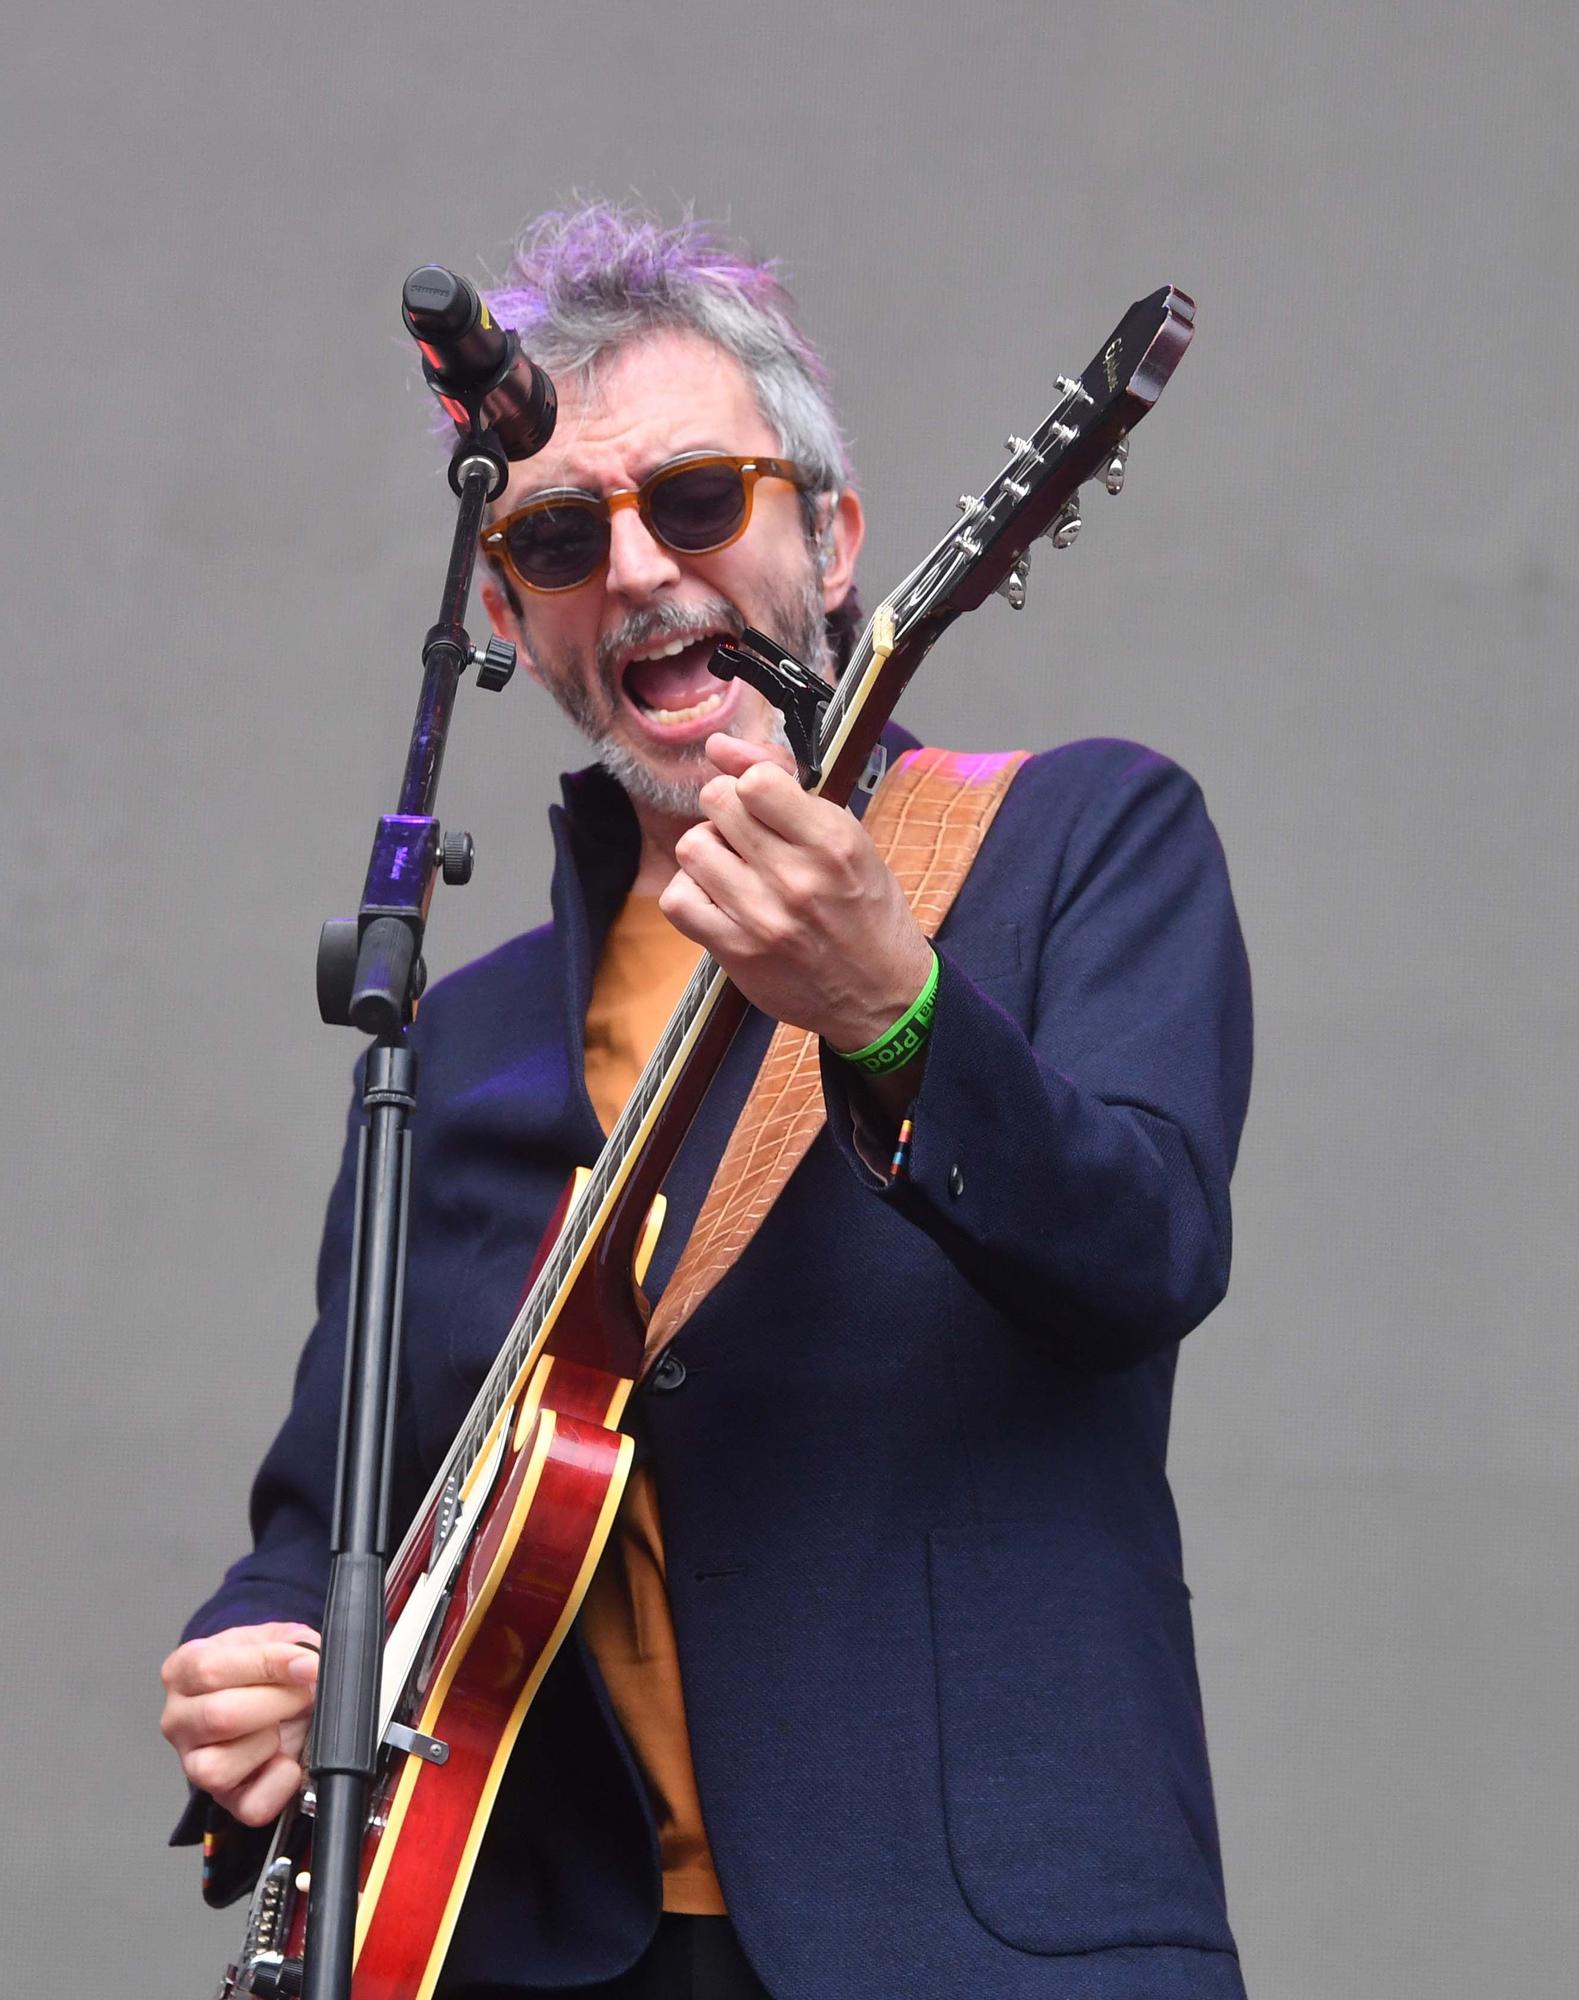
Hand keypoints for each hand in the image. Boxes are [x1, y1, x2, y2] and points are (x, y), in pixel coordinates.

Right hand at [160, 1621, 319, 1826]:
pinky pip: (250, 1806)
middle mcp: (178, 1720)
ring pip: (219, 1768)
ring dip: (269, 1743)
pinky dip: (280, 1785)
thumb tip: (309, 1662)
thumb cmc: (267, 1671)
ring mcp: (194, 1765)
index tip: (307, 1664)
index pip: (211, 1670)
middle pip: (219, 1717)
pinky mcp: (223, 1800)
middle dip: (278, 1702)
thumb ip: (293, 1643)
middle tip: (305, 1693)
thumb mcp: (276, 1638)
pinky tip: (286, 1759)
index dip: (268, 1665)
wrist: (275, 1701)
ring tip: (283, 1726)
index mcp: (183, 1672)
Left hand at [660, 733, 933, 1051]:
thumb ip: (786, 787)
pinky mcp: (736, 951)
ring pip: (692, 847)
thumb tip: (719, 745)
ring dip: (708, 851)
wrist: (881, 996)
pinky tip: (717, 899)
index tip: (763, 801)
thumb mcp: (848, 839)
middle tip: (748, 835)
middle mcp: (797, 877)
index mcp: (833, 841)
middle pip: (718, 803)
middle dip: (728, 810)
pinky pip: (678, 901)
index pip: (756, 780)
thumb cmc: (867, 912)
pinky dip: (691, 893)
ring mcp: (762, 916)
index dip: (752, 782)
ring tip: (734, 868)